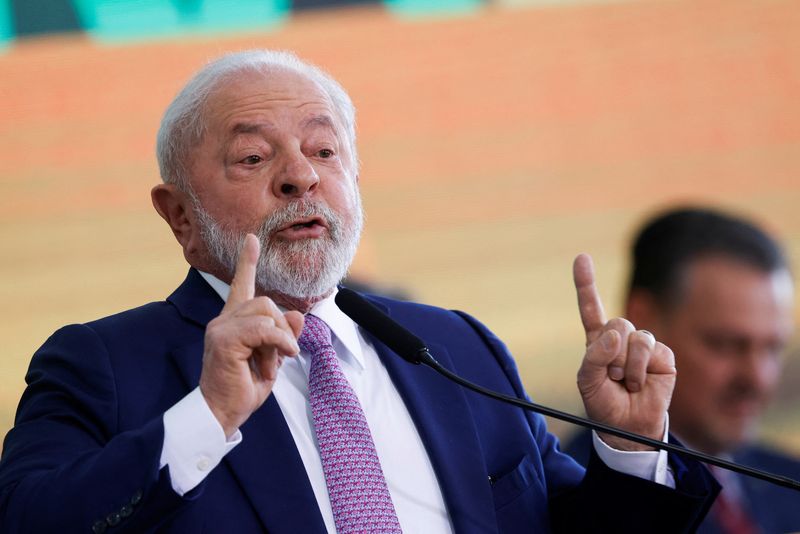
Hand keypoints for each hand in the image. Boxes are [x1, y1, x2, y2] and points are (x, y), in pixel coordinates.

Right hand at [199, 234, 303, 436]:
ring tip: (273, 362)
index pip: (240, 285)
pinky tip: (282, 357)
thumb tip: (298, 314)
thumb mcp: (273, 360)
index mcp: (233, 323)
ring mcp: (221, 328)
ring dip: (279, 338)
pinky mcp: (224, 340)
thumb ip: (284, 336)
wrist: (222, 414)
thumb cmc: (243, 389)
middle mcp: (223, 320)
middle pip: (264, 301)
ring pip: (265, 312)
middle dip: (281, 327)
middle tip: (279, 355)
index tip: (252, 240)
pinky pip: (263, 329)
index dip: (247, 261)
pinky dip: (279, 341)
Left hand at [573, 254, 675, 450]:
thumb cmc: (604, 404)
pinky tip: (640, 384)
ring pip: (633, 335)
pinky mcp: (663, 356)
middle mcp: (621, 339)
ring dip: (624, 363)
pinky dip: (639, 369)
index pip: (590, 308)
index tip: (581, 258)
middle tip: (610, 375)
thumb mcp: (587, 381)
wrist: (628, 428)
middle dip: (610, 351)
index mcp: (598, 341)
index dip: (586, 283)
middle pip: (616, 322)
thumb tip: (615, 334)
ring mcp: (644, 346)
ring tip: (624, 382)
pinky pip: (649, 349)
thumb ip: (594, 356)